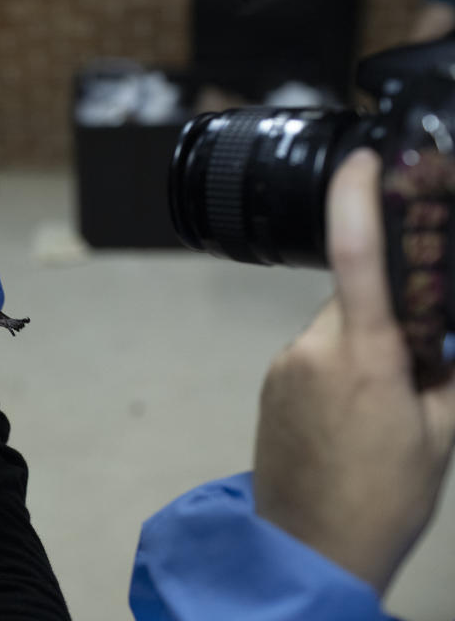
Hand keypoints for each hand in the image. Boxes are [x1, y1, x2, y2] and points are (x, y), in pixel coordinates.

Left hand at [254, 149, 454, 592]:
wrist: (308, 545)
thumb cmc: (380, 497)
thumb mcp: (441, 432)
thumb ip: (449, 369)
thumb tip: (448, 331)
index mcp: (364, 355)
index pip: (356, 257)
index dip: (357, 199)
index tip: (364, 161)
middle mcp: (313, 349)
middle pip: (354, 298)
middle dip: (388, 313)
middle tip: (413, 364)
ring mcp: (284, 365)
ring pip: (334, 326)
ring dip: (362, 344)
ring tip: (377, 405)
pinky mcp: (270, 383)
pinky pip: (312, 352)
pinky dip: (337, 365)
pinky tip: (349, 412)